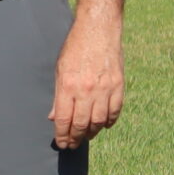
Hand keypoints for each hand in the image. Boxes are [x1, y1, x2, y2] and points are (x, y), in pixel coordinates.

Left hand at [49, 15, 123, 147]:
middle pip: (81, 124)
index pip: (64, 120)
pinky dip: (108, 121)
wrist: (98, 29)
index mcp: (68, 86)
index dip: (62, 135)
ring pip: (98, 121)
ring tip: (85, 136)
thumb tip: (55, 117)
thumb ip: (58, 95)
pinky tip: (102, 125)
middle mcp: (87, 90)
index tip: (61, 143)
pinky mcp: (118, 85)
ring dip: (91, 132)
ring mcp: (104, 89)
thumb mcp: (60, 69)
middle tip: (72, 145)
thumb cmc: (76, 47)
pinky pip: (114, 111)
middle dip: (75, 138)